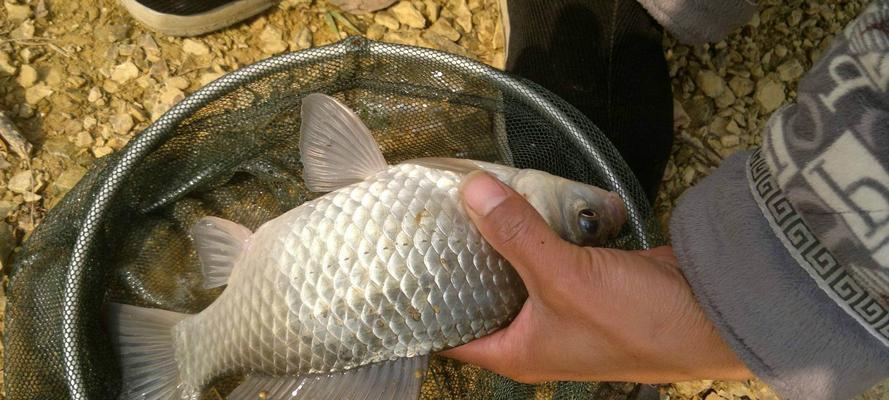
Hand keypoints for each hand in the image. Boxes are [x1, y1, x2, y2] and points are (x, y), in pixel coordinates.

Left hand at [441, 171, 751, 383]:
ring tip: (465, 204)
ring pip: (514, 271)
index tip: (397, 268)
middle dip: (458, 261)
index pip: (450, 335)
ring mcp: (560, 308)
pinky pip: (547, 255)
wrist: (711, 314)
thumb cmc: (636, 322)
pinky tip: (519, 202)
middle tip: (429, 222)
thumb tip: (470, 191)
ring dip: (499, 241)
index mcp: (516, 352)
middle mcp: (533, 334)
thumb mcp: (564, 278)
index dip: (421, 306)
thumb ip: (515, 234)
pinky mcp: (585, 282)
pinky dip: (535, 233)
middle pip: (480, 296)